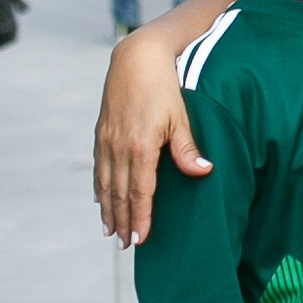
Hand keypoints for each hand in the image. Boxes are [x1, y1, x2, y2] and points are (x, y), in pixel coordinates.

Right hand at [95, 46, 208, 243]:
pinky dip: (99, 188)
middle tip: (126, 244)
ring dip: (108, 209)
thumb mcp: (180, 116)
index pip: (140, 191)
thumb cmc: (164, 86)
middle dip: (122, 221)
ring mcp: (107, 142)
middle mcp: (119, 148)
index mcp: (141, 147)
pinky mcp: (101, 134)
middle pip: (120, 193)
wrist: (135, 59)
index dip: (140, 216)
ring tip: (111, 231)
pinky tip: (100, 200)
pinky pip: (98, 168)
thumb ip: (187, 148)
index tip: (140, 239)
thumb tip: (203, 171)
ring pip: (106, 184)